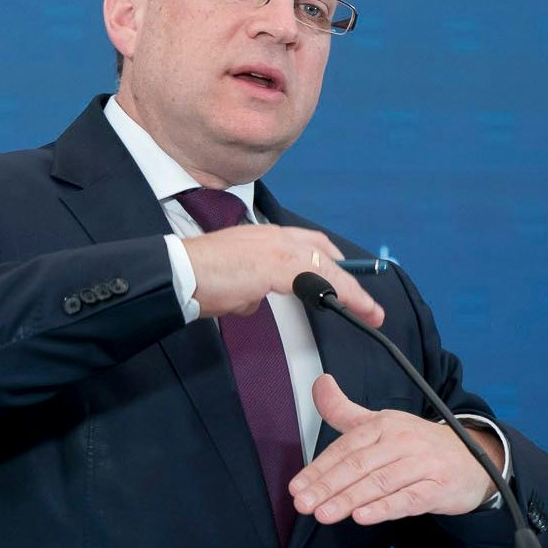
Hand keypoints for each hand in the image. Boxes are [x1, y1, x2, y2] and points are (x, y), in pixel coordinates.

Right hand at [181, 225, 382, 326]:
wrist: (177, 274)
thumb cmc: (197, 279)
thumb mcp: (231, 282)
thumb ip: (249, 287)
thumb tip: (254, 300)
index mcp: (263, 237)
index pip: (307, 244)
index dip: (331, 261)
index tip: (346, 277)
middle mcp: (273, 236)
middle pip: (324, 252)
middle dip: (350, 277)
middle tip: (368, 303)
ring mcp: (276, 248)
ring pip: (327, 267)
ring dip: (351, 291)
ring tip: (370, 311)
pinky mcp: (277, 265)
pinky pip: (318, 280)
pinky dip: (340, 295)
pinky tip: (352, 308)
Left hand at [287, 375, 502, 524]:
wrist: (473, 458)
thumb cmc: (419, 445)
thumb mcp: (381, 423)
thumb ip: (345, 410)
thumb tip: (319, 383)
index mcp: (385, 425)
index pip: (346, 448)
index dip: (319, 469)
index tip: (297, 488)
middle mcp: (403, 441)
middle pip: (359, 465)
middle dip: (328, 486)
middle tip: (304, 504)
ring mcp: (423, 464)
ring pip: (380, 482)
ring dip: (350, 499)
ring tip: (324, 514)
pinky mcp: (438, 488)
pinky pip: (409, 499)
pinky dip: (385, 508)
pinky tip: (363, 517)